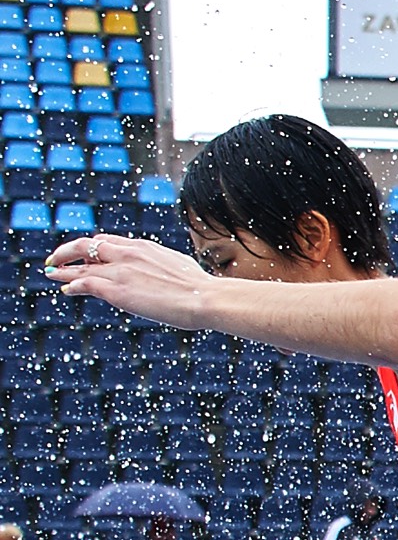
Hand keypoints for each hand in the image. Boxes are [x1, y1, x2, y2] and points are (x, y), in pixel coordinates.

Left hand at [46, 234, 214, 328]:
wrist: (206, 298)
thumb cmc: (201, 288)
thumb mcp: (179, 267)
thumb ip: (163, 266)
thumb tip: (170, 274)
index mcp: (143, 247)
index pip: (108, 241)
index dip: (93, 249)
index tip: (86, 257)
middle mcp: (127, 254)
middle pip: (87, 246)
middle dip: (67, 252)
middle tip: (56, 259)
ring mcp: (120, 271)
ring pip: (80, 265)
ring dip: (61, 269)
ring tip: (50, 273)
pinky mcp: (116, 290)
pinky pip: (83, 284)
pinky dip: (71, 285)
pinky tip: (65, 289)